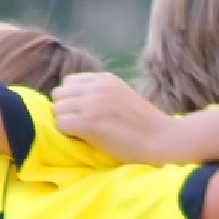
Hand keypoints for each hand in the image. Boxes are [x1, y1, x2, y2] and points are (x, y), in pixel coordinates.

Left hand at [52, 72, 174, 163]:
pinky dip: (67, 134)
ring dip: (65, 123)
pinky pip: (60, 125)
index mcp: (105, 79)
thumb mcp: (123, 96)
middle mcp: (96, 87)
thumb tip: (76, 101)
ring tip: (82, 133)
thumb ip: (102, 93)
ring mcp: (91, 103)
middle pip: (59, 94)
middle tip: (80, 125)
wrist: (162, 139)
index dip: (73, 99)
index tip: (84, 113)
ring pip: (57, 110)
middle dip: (66, 110)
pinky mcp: (88, 122)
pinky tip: (83, 139)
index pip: (69, 82)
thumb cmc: (145, 124)